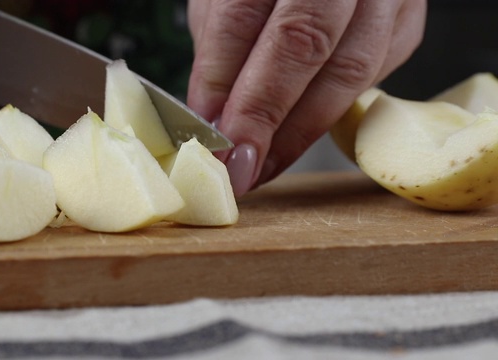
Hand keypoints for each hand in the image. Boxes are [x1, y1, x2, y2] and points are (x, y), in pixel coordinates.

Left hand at [187, 0, 426, 196]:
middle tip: (238, 169)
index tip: (213, 140)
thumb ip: (222, 43)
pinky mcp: (407, 17)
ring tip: (263, 166)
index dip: (226, 85)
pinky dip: (332, 110)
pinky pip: (374, 73)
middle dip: (265, 118)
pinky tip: (299, 132)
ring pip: (350, 69)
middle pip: (304, 45)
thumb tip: (216, 116)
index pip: (242, 19)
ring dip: (300, 130)